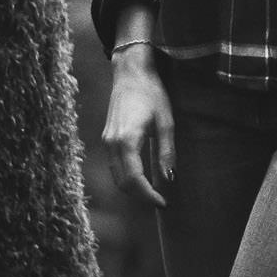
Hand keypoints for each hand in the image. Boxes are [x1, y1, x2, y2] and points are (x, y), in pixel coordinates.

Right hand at [102, 52, 175, 207]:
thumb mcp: (166, 122)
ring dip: (133, 189)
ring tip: (154, 192)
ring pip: (116, 177)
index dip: (149, 195)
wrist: (131, 72)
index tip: (164, 203)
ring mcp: (106, 141)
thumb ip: (167, 152)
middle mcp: (112, 144)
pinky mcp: (107, 138)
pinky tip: (142, 177)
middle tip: (162, 201)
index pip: (134, 180)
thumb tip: (169, 179)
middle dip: (141, 196)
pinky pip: (114, 166)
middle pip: (123, 183)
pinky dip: (126, 177)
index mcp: (127, 141)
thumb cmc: (152, 93)